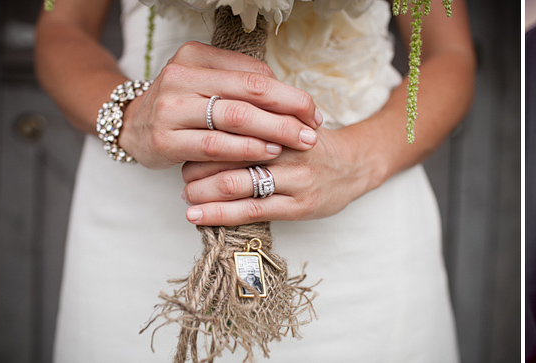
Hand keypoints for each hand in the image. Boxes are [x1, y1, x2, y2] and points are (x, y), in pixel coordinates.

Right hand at [119, 41, 323, 168]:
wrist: (131, 125)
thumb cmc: (184, 105)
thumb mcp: (209, 83)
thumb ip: (244, 84)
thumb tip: (292, 99)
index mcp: (197, 56)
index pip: (255, 73)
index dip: (290, 93)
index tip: (313, 112)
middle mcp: (181, 77)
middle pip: (249, 92)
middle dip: (289, 112)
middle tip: (313, 129)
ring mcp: (170, 108)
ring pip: (234, 118)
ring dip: (273, 131)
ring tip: (299, 141)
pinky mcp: (164, 139)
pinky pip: (215, 145)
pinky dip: (246, 150)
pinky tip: (268, 153)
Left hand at [180, 127, 372, 224]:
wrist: (354, 166)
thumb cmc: (311, 143)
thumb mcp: (289, 118)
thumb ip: (257, 113)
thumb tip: (208, 111)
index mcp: (281, 121)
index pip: (232, 123)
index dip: (204, 133)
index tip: (187, 142)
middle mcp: (286, 148)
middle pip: (228, 152)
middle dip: (196, 164)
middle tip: (181, 172)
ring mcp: (293, 179)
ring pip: (234, 183)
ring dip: (200, 191)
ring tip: (186, 195)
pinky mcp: (297, 206)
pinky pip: (250, 211)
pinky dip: (217, 214)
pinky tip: (195, 216)